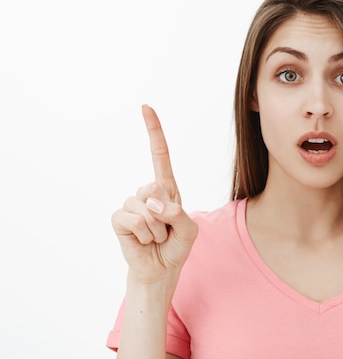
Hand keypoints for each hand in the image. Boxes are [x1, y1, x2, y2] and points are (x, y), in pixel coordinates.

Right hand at [111, 105, 197, 283]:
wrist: (161, 270)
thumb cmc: (176, 246)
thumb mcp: (188, 229)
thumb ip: (177, 213)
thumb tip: (152, 203)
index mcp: (167, 188)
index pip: (159, 155)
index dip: (153, 131)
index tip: (146, 107)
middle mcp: (148, 192)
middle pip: (155, 188)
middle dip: (166, 215)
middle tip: (166, 230)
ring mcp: (131, 204)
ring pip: (145, 208)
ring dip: (156, 229)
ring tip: (156, 237)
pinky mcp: (119, 219)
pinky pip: (131, 219)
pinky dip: (143, 234)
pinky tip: (144, 241)